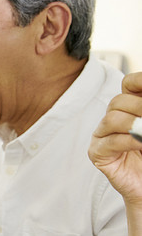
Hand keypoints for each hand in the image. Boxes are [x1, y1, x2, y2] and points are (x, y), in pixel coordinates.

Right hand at [89, 72, 141, 206]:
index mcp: (131, 108)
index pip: (129, 84)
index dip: (139, 81)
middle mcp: (114, 119)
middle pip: (118, 101)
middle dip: (140, 107)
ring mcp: (102, 136)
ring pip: (111, 119)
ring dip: (134, 125)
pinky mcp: (97, 154)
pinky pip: (109, 142)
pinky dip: (129, 142)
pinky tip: (141, 145)